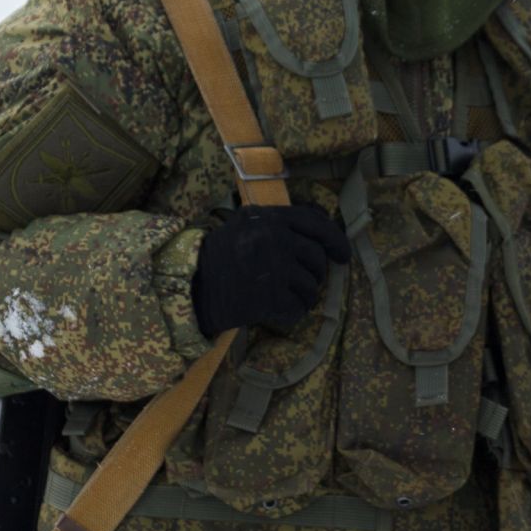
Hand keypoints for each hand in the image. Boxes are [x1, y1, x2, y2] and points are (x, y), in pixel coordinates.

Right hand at [191, 205, 350, 336]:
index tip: (343, 256)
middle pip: (316, 257)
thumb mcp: (245, 225)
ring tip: (283, 299)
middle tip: (302, 284)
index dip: (335, 240)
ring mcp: (273, 266)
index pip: (316, 223)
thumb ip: (279, 223)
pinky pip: (296, 308)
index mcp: (268, 217)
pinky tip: (276, 313)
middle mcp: (274, 237)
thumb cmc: (217, 258)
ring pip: (310, 286)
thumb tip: (322, 227)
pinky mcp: (268, 296)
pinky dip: (290, 314)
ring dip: (302, 297)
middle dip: (315, 274)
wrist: (187, 288)